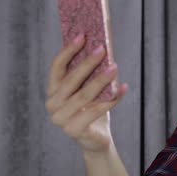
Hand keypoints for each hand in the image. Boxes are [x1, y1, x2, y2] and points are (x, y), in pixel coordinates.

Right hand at [45, 34, 127, 152]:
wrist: (95, 139)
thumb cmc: (91, 109)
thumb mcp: (87, 89)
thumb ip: (88, 74)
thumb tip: (102, 48)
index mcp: (53, 90)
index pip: (56, 67)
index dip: (68, 51)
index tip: (82, 36)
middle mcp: (52, 104)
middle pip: (71, 80)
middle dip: (87, 63)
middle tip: (102, 49)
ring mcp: (61, 119)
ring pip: (84, 95)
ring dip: (101, 79)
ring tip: (115, 66)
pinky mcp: (74, 130)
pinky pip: (96, 110)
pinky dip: (112, 98)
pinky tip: (123, 88)